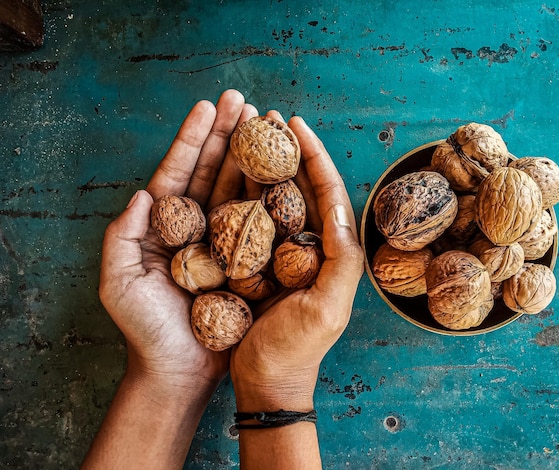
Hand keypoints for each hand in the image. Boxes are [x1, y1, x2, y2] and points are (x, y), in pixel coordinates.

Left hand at [99, 89, 256, 397]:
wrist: (178, 371)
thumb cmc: (144, 330)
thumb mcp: (118, 283)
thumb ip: (123, 236)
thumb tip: (143, 193)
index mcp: (163, 226)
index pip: (178, 171)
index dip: (193, 138)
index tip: (208, 106)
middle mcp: (196, 226)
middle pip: (211, 171)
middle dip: (227, 135)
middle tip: (244, 102)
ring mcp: (222, 241)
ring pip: (237, 189)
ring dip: (250, 156)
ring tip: (265, 124)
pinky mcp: (245, 260)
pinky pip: (258, 223)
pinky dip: (268, 196)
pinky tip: (281, 172)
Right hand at [230, 114, 364, 411]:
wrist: (266, 381)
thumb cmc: (297, 349)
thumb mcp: (328, 307)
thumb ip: (340, 257)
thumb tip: (335, 203)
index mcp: (332, 251)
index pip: (328, 191)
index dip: (314, 155)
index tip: (296, 123)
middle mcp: (309, 245)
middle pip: (300, 187)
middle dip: (287, 149)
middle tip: (267, 116)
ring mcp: (281, 252)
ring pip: (273, 197)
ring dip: (263, 164)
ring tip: (248, 132)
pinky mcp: (255, 262)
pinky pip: (249, 219)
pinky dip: (242, 193)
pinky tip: (229, 172)